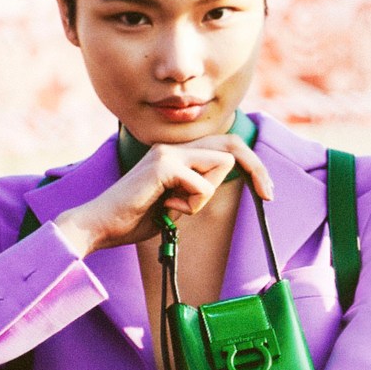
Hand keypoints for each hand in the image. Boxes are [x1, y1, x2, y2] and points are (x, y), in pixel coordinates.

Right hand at [52, 134, 274, 254]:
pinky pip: (202, 187)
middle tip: (268, 195)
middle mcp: (174, 146)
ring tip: (175, 208)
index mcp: (177, 153)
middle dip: (256, 169)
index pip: (226, 145)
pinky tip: (164, 209)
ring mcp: (169, 152)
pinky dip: (190, 205)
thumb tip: (222, 177)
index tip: (266, 191)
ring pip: (220, 164)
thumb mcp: (176, 203)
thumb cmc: (135, 218)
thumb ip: (197, 189)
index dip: (252, 164)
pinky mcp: (164, 165)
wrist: (101, 224)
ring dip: (205, 197)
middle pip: (232, 145)